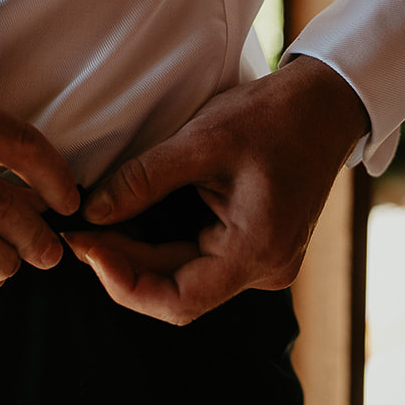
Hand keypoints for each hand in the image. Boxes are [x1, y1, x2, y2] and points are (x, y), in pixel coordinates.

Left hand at [64, 56, 368, 323]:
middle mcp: (266, 269)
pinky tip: (132, 222)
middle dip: (123, 265)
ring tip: (96, 227)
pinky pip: (202, 260)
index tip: (85, 247)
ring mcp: (264, 261)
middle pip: (179, 291)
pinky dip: (163, 244)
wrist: (325, 103)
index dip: (123, 282)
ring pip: (187, 278)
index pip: (178, 301)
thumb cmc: (272, 116)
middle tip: (79, 233)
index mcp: (257, 250)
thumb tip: (91, 212)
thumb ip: (143, 180)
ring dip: (140, 257)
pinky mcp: (257, 246)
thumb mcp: (200, 140)